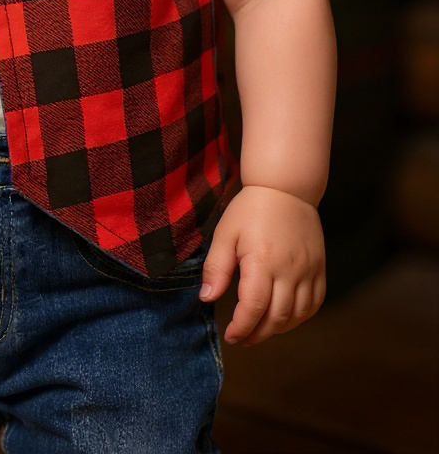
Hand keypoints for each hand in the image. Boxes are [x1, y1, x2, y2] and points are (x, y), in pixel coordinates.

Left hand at [198, 184, 325, 345]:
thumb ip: (217, 268)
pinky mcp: (319, 268)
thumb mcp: (226, 233)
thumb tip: (207, 298)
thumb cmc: (251, 209)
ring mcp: (308, 270)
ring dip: (278, 329)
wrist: (286, 188)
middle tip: (242, 338)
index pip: (254, 307)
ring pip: (298, 315)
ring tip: (260, 329)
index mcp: (263, 261)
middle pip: (277, 318)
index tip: (231, 335)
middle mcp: (290, 270)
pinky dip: (300, 317)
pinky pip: (315, 303)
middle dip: (257, 334)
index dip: (242, 327)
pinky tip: (284, 317)